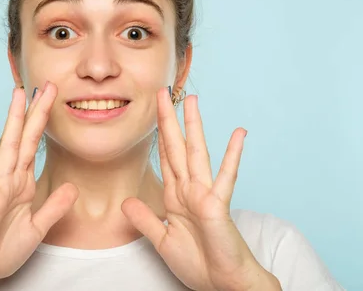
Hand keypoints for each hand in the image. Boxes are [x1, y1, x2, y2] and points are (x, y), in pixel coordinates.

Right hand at [0, 82, 78, 289]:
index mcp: (21, 184)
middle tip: (45, 85)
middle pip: (23, 138)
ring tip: (19, 92)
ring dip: (13, 118)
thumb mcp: (37, 228)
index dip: (43, 123)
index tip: (52, 100)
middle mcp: (9, 179)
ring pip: (7, 145)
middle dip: (34, 111)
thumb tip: (72, 186)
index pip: (34, 146)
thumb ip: (53, 207)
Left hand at [122, 88, 279, 290]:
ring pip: (196, 153)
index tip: (154, 112)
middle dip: (169, 119)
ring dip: (194, 126)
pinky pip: (224, 178)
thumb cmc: (199, 264)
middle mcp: (190, 190)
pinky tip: (238, 133)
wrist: (222, 286)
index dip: (159, 135)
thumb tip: (124, 203)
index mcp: (176, 197)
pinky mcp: (217, 206)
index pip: (165, 158)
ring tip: (193, 100)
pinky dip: (232, 155)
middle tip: (163, 92)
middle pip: (176, 147)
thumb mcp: (162, 241)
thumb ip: (145, 220)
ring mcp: (205, 195)